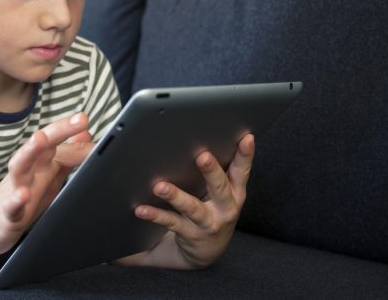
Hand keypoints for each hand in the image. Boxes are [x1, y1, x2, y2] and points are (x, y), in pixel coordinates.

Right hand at [0, 112, 93, 255]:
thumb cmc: (21, 199)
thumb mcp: (49, 176)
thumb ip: (68, 156)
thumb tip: (85, 134)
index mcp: (40, 162)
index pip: (57, 141)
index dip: (73, 131)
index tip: (86, 118)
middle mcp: (28, 172)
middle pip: (42, 146)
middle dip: (60, 130)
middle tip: (80, 119)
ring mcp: (15, 191)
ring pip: (20, 167)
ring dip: (30, 152)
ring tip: (40, 138)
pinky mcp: (8, 215)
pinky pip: (11, 207)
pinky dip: (15, 200)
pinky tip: (23, 195)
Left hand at [119, 134, 254, 269]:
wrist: (207, 252)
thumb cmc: (214, 211)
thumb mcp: (225, 192)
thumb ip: (225, 169)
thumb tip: (215, 135)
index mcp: (235, 192)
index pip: (242, 170)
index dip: (246, 154)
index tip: (246, 138)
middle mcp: (225, 207)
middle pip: (220, 187)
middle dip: (212, 171)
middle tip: (203, 156)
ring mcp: (208, 222)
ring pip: (192, 207)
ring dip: (175, 196)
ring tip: (159, 186)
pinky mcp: (190, 233)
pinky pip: (171, 222)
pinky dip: (156, 215)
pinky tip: (142, 209)